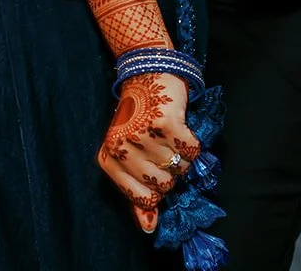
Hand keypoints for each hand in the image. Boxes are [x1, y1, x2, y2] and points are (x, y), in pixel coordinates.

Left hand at [98, 71, 200, 233]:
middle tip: (162, 147)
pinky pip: (191, 151)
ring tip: (169, 136)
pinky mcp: (166, 122)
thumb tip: (150, 229)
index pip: (142, 198)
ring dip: (181, 156)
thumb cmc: (138, 116)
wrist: (146, 72)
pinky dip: (192, 144)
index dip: (156, 191)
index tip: (156, 172)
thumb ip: (138, 193)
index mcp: (109, 157)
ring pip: (178, 169)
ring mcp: (144, 133)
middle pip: (163, 186)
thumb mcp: (130, 154)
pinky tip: (180, 128)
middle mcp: (123, 146)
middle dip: (170, 172)